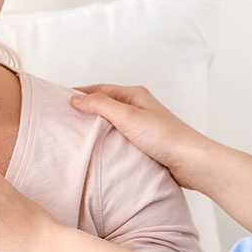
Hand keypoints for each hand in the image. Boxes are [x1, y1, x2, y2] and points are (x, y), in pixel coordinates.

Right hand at [70, 84, 206, 189]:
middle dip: (85, 107)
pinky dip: (106, 137)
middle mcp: (138, 106)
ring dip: (96, 123)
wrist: (191, 162)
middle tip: (64, 115)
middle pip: (105, 102)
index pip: (99, 89)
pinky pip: (119, 134)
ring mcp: (142, 123)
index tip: (60, 98)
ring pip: (112, 119)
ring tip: (76, 131)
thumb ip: (100, 105)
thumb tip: (75, 98)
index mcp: (134, 94)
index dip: (79, 93)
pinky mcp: (145, 141)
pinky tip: (98, 146)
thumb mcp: (127, 116)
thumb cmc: (164, 137)